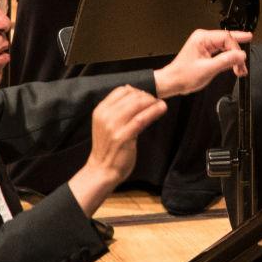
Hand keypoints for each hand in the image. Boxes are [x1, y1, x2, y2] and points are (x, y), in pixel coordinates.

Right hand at [71, 84, 168, 209]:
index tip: (146, 97)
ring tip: (161, 104)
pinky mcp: (123, 136)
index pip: (121, 90)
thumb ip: (116, 110)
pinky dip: (154, 111)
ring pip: (137, 104)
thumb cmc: (108, 148)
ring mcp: (113, 126)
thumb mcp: (106, 125)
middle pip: (131, 96)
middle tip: (156, 102)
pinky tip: (162, 109)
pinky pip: (141, 118)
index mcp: (100, 111)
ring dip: (153, 102)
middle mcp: (105, 116)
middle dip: (147, 96)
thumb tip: (132, 91)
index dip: (136, 91)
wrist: (102, 170)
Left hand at [154, 28, 250, 98]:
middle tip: (244, 64)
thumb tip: (240, 55)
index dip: (236, 50)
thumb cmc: (183, 75)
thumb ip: (226, 61)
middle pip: (228, 41)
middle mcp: (203, 38)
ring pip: (226, 47)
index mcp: (202, 38)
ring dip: (234, 58)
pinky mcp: (206, 51)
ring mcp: (205, 44)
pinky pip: (222, 52)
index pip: (227, 38)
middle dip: (237, 54)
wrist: (173, 82)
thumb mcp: (207, 69)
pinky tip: (234, 66)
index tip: (241, 61)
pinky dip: (228, 60)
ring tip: (240, 69)